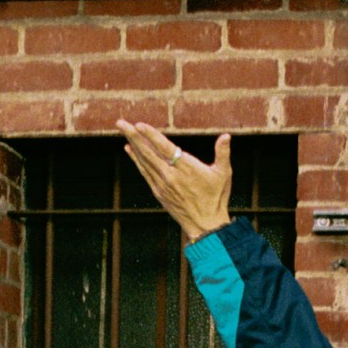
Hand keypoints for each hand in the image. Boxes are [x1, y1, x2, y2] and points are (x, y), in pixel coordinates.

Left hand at [117, 120, 232, 243]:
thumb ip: (223, 153)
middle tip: (120, 123)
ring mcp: (162, 184)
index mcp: (186, 169)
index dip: (151, 136)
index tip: (139, 125)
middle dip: (133, 136)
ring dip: (133, 144)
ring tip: (123, 130)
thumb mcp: (223, 174)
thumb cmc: (216, 197)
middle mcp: (171, 176)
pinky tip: (129, 149)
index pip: (165, 148)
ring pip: (144, 161)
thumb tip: (226, 136)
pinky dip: (136, 159)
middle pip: (148, 152)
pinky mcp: (158, 192)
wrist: (205, 225)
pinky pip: (144, 172)